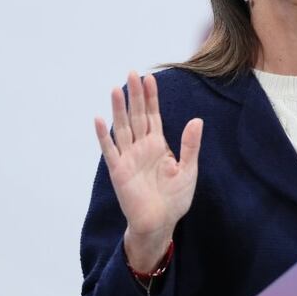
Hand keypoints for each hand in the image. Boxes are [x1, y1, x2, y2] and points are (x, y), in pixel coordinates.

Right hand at [94, 72, 202, 271]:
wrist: (160, 223)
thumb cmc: (175, 199)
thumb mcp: (188, 169)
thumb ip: (190, 145)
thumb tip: (196, 120)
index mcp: (158, 146)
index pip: (153, 116)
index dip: (151, 97)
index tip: (150, 78)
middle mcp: (141, 148)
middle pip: (137, 116)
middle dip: (135, 95)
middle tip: (132, 73)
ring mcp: (128, 158)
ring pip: (122, 128)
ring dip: (118, 109)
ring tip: (115, 89)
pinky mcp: (119, 171)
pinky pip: (110, 151)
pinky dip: (104, 136)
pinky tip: (99, 120)